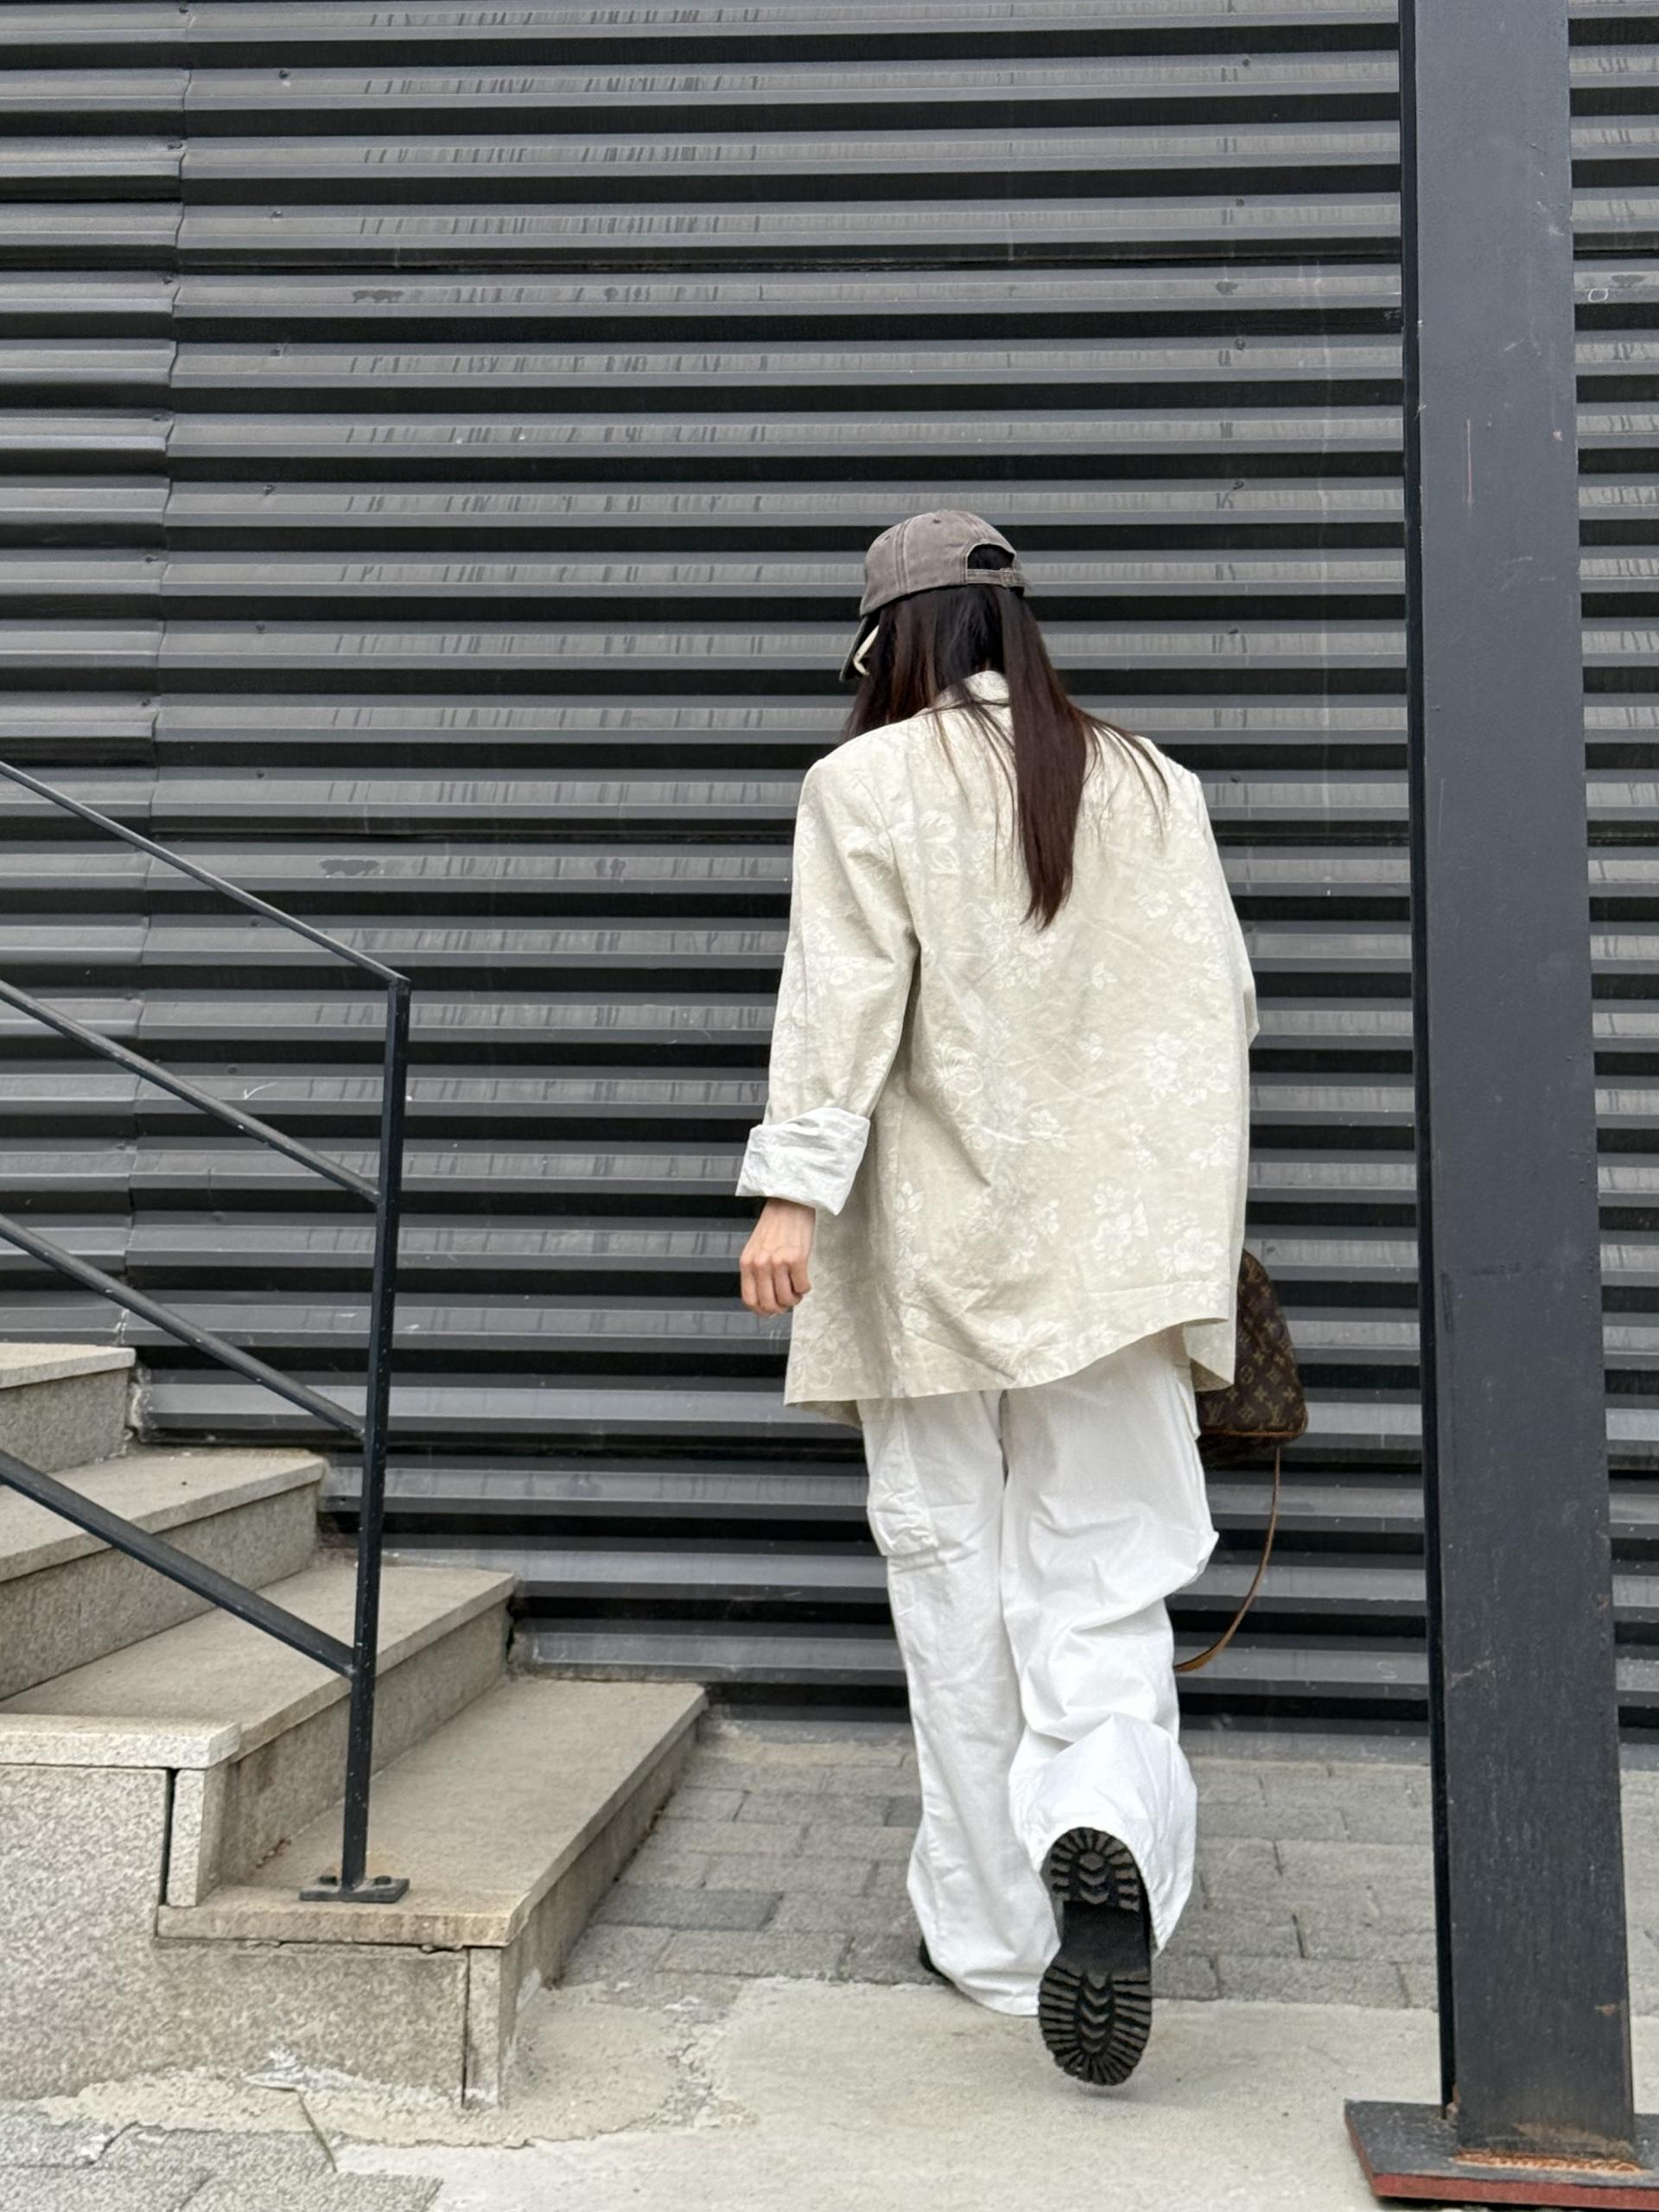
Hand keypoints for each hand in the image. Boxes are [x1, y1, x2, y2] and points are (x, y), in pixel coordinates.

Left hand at [740, 1197, 815, 1315]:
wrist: (790, 1202)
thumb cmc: (775, 1225)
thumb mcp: (757, 1249)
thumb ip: (757, 1271)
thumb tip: (766, 1300)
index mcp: (747, 1263)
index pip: (749, 1300)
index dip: (761, 1311)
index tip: (771, 1311)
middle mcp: (760, 1264)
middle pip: (769, 1304)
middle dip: (781, 1307)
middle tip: (788, 1300)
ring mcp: (778, 1262)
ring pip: (787, 1298)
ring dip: (795, 1299)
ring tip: (797, 1289)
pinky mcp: (797, 1259)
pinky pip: (802, 1287)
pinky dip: (805, 1288)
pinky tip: (804, 1279)